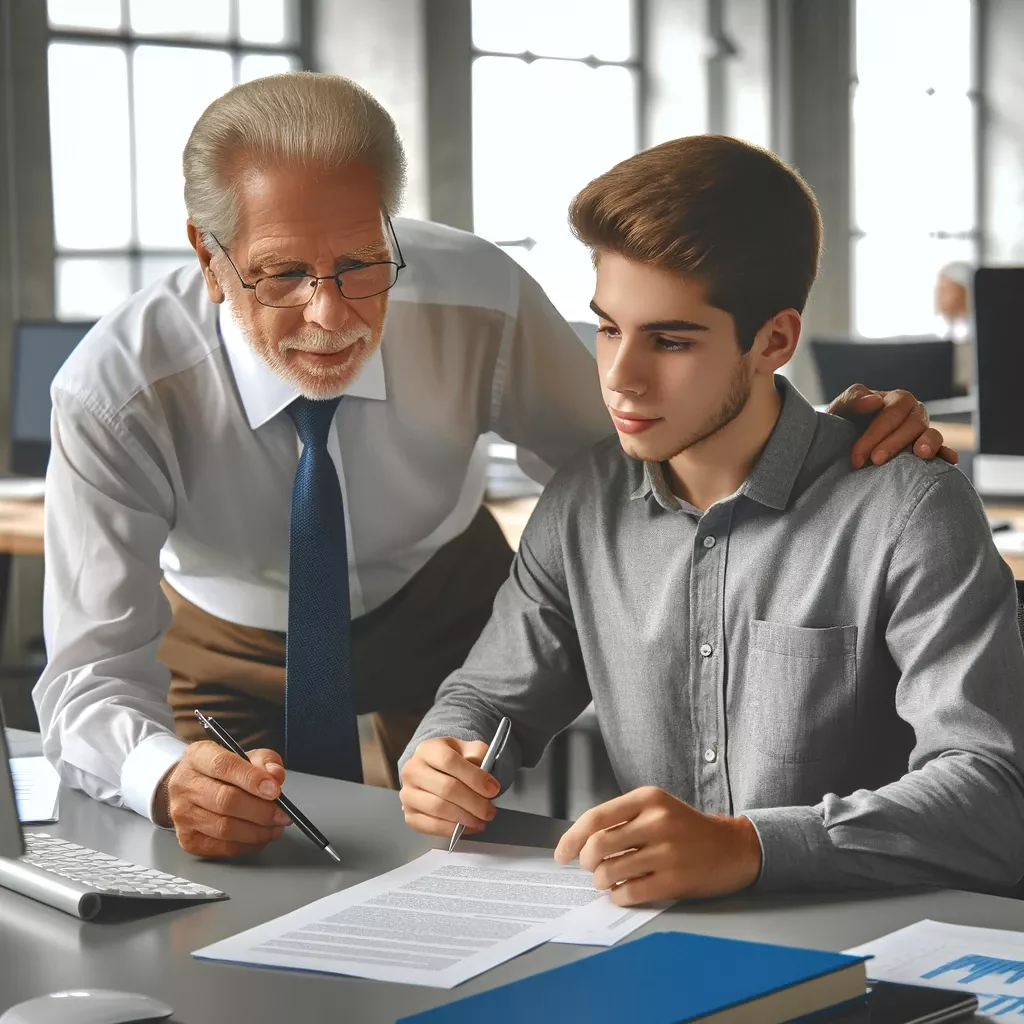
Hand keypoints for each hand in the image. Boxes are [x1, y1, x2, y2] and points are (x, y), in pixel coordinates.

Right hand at [156, 741, 291, 857]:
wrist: (190, 789)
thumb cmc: (221, 772)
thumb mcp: (244, 754)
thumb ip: (264, 761)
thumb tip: (276, 775)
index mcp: (197, 756)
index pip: (224, 766)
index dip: (252, 779)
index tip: (275, 790)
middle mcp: (184, 785)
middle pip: (225, 801)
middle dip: (261, 810)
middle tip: (283, 814)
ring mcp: (182, 815)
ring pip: (225, 828)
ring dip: (258, 831)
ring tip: (276, 826)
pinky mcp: (188, 840)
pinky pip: (223, 847)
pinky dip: (249, 844)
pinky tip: (261, 836)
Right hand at [399, 737, 499, 836]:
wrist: (432, 771)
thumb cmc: (453, 761)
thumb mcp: (467, 749)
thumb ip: (477, 754)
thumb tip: (485, 774)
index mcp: (428, 749)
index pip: (449, 761)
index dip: (474, 777)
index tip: (493, 789)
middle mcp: (412, 770)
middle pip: (446, 788)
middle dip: (473, 802)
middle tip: (490, 810)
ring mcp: (407, 794)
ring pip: (438, 808)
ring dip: (464, 818)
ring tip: (481, 820)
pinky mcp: (409, 815)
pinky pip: (430, 825)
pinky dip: (451, 829)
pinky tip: (467, 827)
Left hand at [554, 787, 761, 905]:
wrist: (733, 848)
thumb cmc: (688, 830)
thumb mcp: (657, 809)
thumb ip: (623, 819)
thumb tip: (581, 843)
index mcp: (648, 798)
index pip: (595, 818)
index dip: (571, 838)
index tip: (561, 854)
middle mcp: (656, 821)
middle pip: (598, 846)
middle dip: (587, 862)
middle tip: (591, 867)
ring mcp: (667, 851)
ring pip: (610, 872)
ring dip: (601, 882)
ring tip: (608, 881)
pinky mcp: (676, 880)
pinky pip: (631, 893)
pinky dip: (619, 896)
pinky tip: (623, 892)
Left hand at [828, 384, 958, 468]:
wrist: (844, 443)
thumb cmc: (843, 424)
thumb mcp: (840, 410)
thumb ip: (852, 400)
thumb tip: (874, 400)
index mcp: (895, 400)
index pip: (892, 412)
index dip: (876, 433)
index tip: (857, 456)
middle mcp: (913, 413)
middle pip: (913, 424)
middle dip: (894, 443)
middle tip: (875, 461)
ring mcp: (923, 432)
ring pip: (932, 434)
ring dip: (929, 443)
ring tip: (920, 454)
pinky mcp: (928, 449)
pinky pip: (942, 450)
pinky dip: (946, 454)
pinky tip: (949, 461)